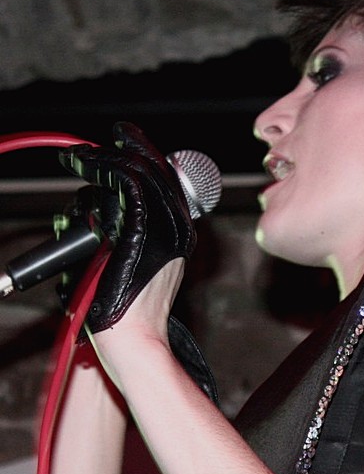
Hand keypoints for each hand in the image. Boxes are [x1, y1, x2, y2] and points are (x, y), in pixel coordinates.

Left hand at [59, 122, 195, 333]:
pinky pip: (124, 184)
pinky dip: (102, 166)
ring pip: (133, 175)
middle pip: (153, 170)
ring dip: (99, 162)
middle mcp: (175, 227)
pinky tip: (84, 162)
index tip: (124, 138)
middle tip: (90, 148)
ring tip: (78, 159)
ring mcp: (162, 228)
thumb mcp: (130, 261)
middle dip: (120, 150)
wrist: (130, 335)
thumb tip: (103, 202)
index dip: (143, 154)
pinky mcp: (141, 230)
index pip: (164, 180)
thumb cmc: (122, 308)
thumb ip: (126, 231)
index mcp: (176, 233)